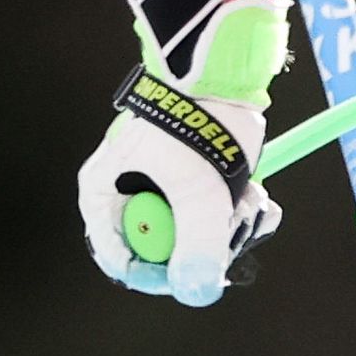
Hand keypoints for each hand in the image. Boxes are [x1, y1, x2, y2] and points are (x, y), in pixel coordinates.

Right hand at [78, 0, 293, 305]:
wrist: (223, 65)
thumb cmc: (197, 118)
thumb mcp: (198, 189)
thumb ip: (197, 243)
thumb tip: (197, 290)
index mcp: (103, 194)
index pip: (120, 259)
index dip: (160, 276)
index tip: (197, 273)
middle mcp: (126, 193)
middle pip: (162, 248)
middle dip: (206, 242)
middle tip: (234, 223)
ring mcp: (158, 184)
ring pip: (192, 231)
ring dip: (227, 223)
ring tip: (247, 197)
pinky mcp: (188, 175)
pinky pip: (208, 211)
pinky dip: (234, 207)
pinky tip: (252, 191)